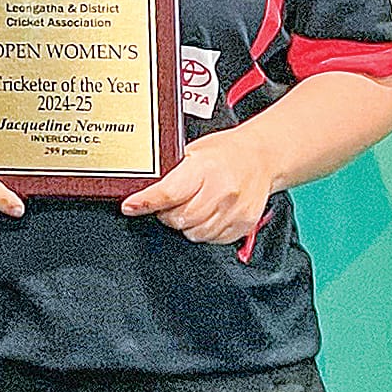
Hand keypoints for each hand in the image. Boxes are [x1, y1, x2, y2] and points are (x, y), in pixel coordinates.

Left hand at [121, 129, 276, 243]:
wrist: (261, 157)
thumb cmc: (225, 152)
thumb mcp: (191, 151)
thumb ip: (171, 173)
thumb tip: (145, 192)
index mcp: (204, 169)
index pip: (168, 193)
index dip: (145, 203)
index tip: (129, 207)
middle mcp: (222, 191)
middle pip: (179, 218)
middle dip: (166, 214)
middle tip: (168, 204)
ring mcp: (235, 210)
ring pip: (195, 233)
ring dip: (184, 225)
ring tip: (190, 206)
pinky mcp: (244, 224)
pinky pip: (214, 239)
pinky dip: (203, 231)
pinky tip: (207, 214)